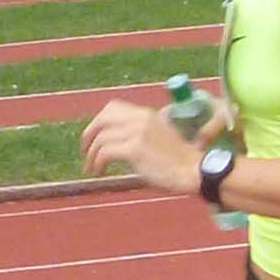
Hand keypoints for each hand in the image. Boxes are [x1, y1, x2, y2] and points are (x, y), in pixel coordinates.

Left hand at [79, 95, 200, 193]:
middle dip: (89, 135)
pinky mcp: (135, 150)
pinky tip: (98, 172)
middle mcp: (141, 119)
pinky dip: (97, 162)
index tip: (94, 137)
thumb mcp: (162, 136)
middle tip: (85, 151)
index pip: (113, 107)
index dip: (98, 121)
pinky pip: (105, 152)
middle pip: (102, 119)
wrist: (194, 171)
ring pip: (101, 138)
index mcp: (146, 114)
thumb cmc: (180, 160)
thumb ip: (143, 132)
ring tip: (91, 168)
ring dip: (91, 154)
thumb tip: (121, 142)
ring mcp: (137, 133)